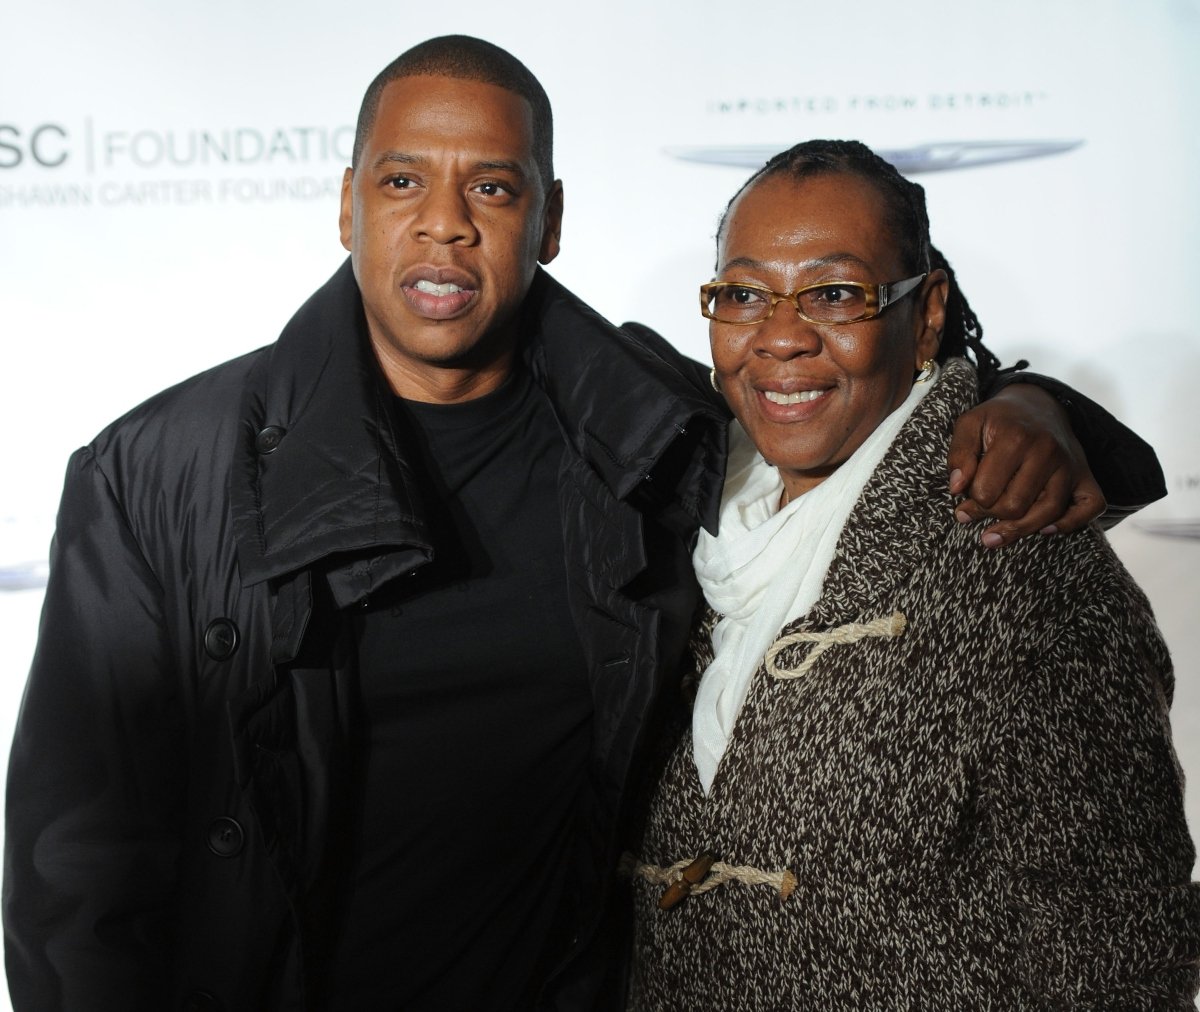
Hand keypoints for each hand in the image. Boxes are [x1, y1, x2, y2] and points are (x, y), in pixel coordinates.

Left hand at [947, 384, 1105, 547]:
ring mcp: (1070, 465)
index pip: (986, 491)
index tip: (964, 500)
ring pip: (1047, 513)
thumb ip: (958, 454)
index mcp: (1015, 438)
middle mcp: (1047, 451)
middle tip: (978, 511)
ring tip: (994, 535)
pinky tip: (1045, 529)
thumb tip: (957, 488)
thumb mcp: (970, 424)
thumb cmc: (999, 420)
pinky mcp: (1086, 476)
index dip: (970, 501)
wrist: (1038, 405)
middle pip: (1014, 506)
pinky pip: (1089, 508)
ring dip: (1018, 530)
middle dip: (990, 514)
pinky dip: (1069, 524)